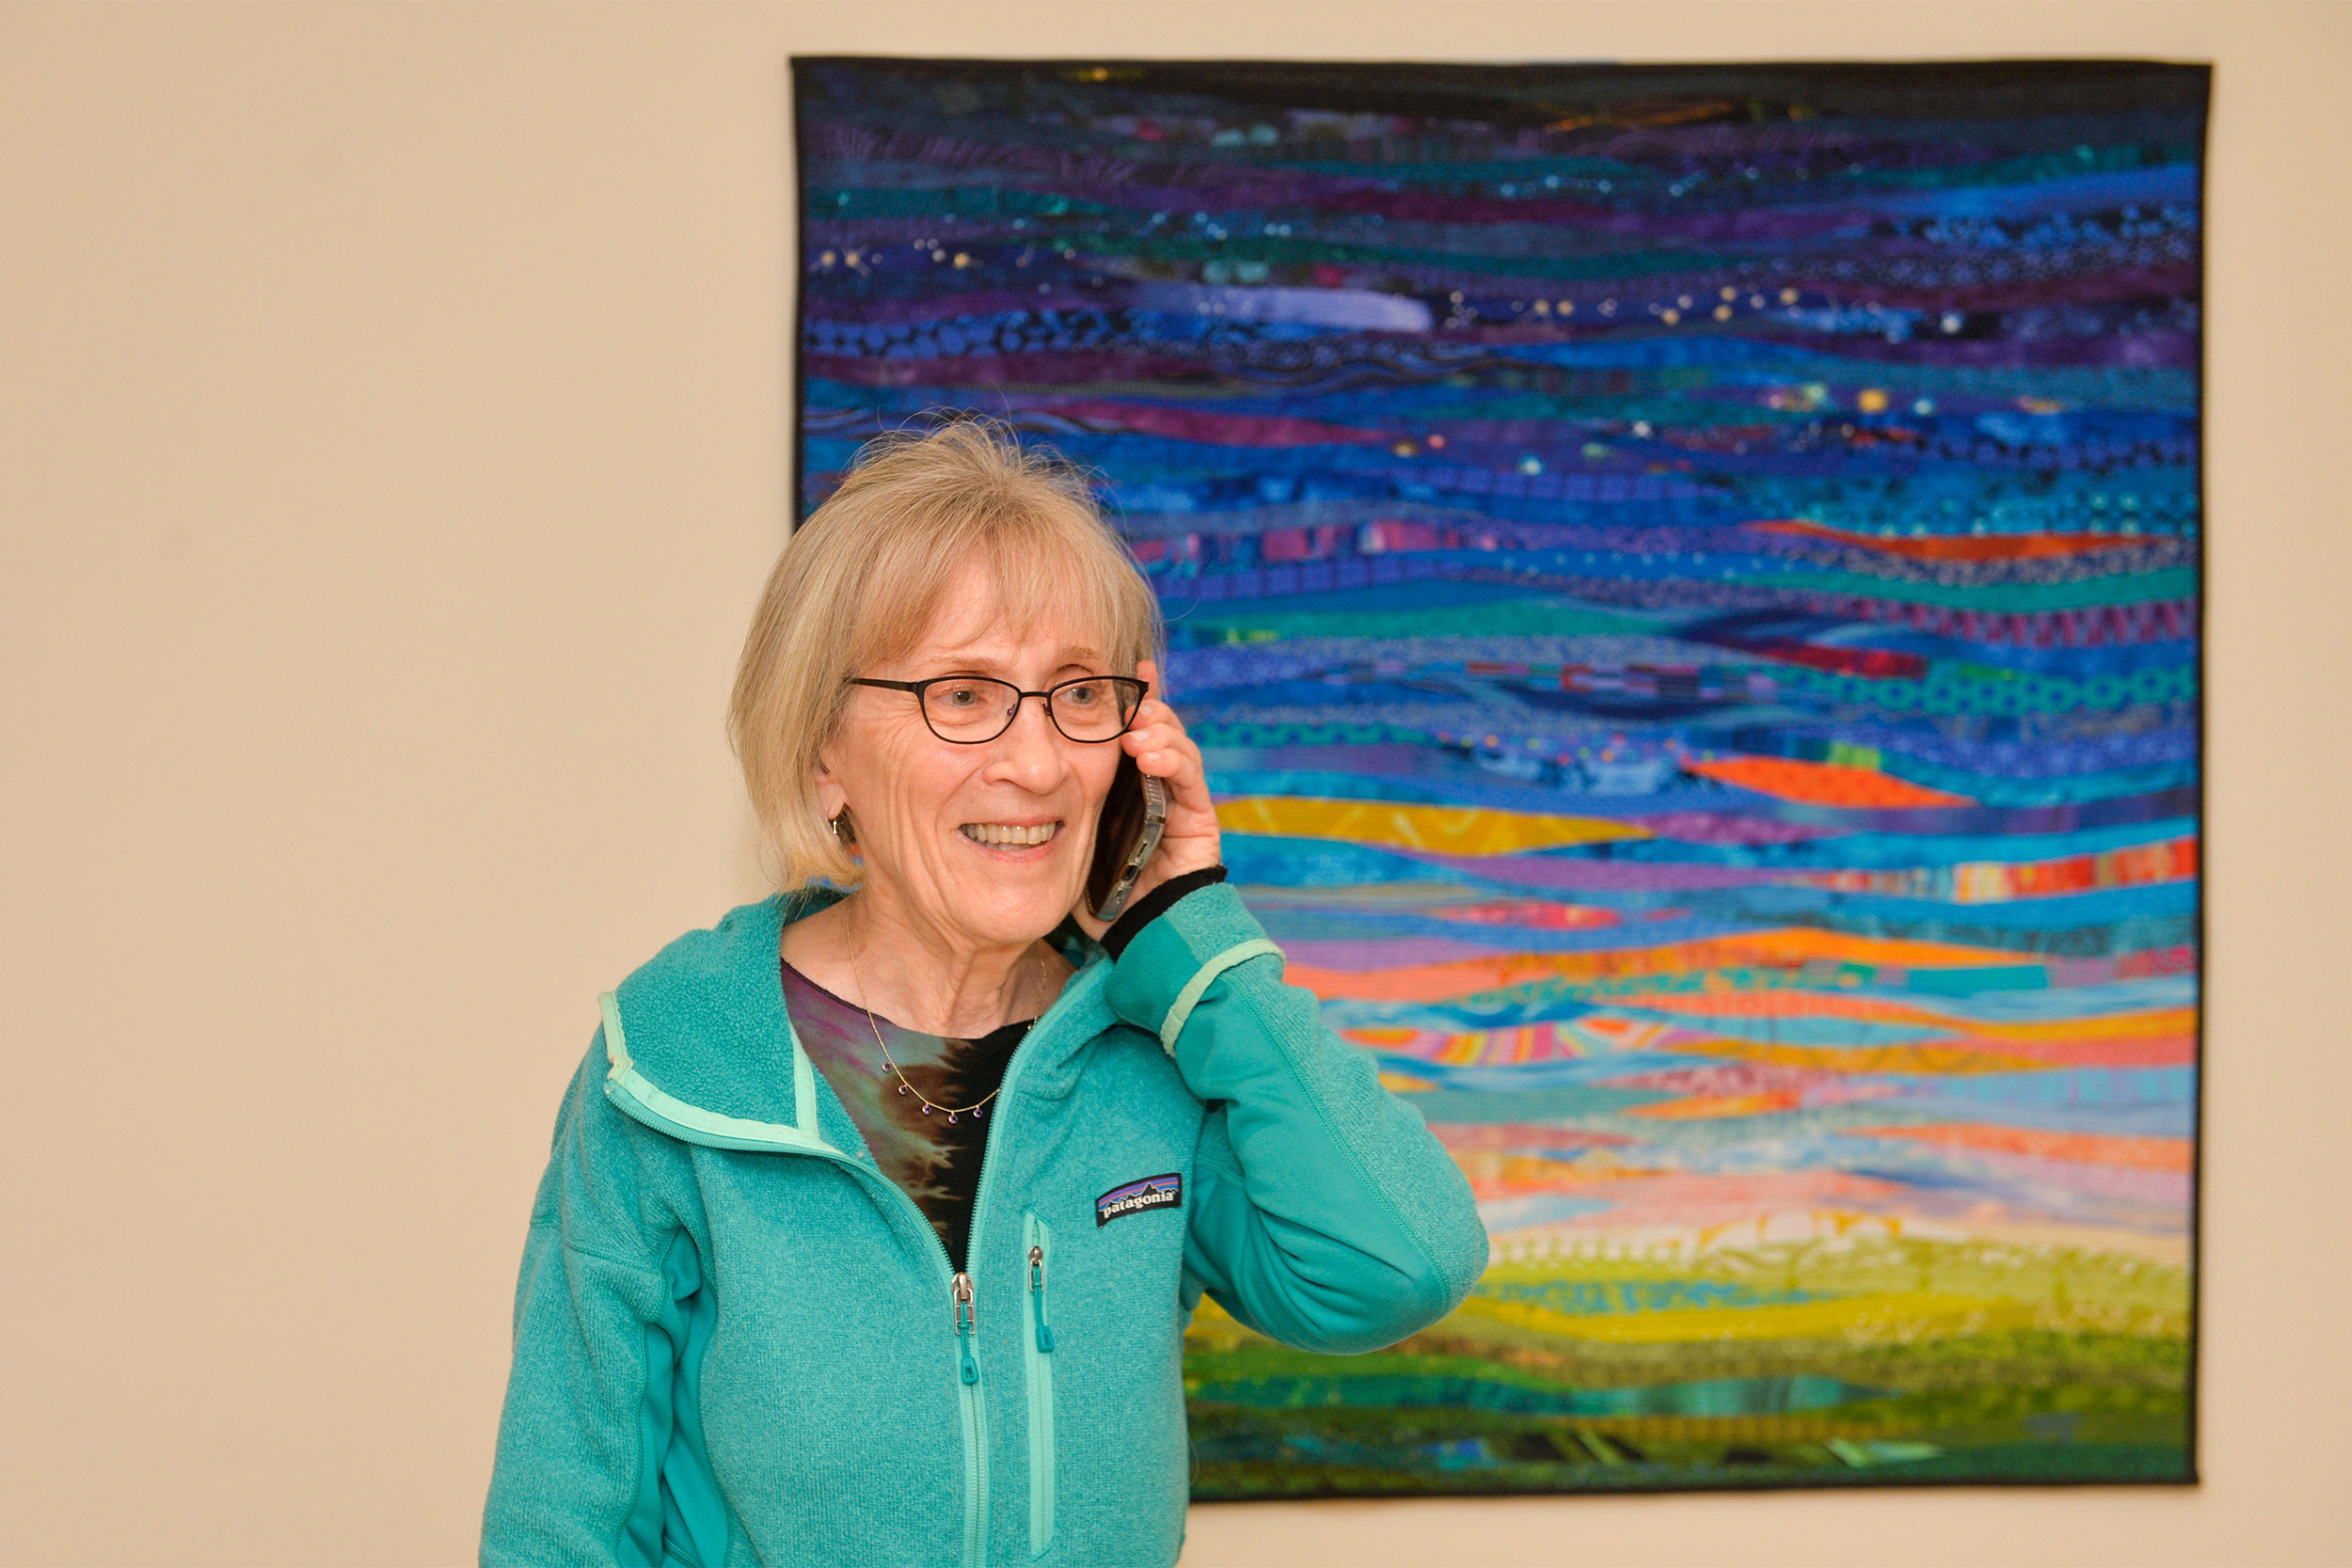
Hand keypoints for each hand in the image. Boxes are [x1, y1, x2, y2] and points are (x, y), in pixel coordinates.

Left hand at [1071, 657, 1220, 940]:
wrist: (1136, 940)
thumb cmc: (1098, 896)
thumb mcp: (1066, 842)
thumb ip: (1053, 810)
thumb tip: (1006, 777)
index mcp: (1125, 787)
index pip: (1128, 732)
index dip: (1126, 699)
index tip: (1113, 670)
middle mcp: (1156, 789)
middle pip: (1156, 731)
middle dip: (1143, 706)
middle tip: (1122, 694)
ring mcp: (1181, 802)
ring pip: (1175, 746)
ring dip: (1156, 729)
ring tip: (1132, 727)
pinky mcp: (1200, 820)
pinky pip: (1191, 779)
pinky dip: (1171, 759)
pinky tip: (1147, 754)